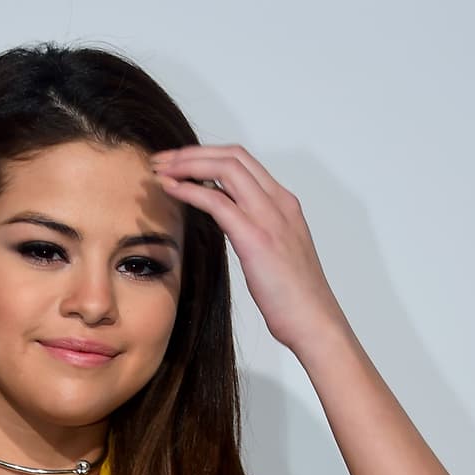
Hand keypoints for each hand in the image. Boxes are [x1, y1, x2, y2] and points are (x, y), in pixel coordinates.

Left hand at [150, 144, 345, 358]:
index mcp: (284, 203)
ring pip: (224, 168)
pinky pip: (217, 201)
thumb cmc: (295, 298)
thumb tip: (231, 225)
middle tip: (162, 160)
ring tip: (160, 170)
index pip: (244, 161)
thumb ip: (256, 230)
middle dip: (192, 153)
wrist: (314, 322)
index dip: (208, 156)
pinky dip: (190, 190)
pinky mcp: (255, 237)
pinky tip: (170, 190)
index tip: (181, 164)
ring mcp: (269, 217)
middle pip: (232, 156)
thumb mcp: (276, 253)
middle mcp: (278, 202)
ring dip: (186, 164)